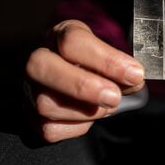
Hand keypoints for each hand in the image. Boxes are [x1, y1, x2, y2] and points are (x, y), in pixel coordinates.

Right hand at [25, 20, 144, 141]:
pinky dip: (77, 126)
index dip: (107, 59)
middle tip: (114, 96)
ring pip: (46, 103)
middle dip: (83, 85)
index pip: (74, 41)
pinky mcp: (31, 117)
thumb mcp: (110, 56)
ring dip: (85, 110)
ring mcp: (30, 89)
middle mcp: (39, 59)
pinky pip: (50, 128)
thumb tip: (135, 79)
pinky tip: (89, 117)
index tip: (135, 73)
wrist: (72, 81)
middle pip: (42, 67)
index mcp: (61, 36)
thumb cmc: (94, 65)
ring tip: (107, 106)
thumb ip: (123, 67)